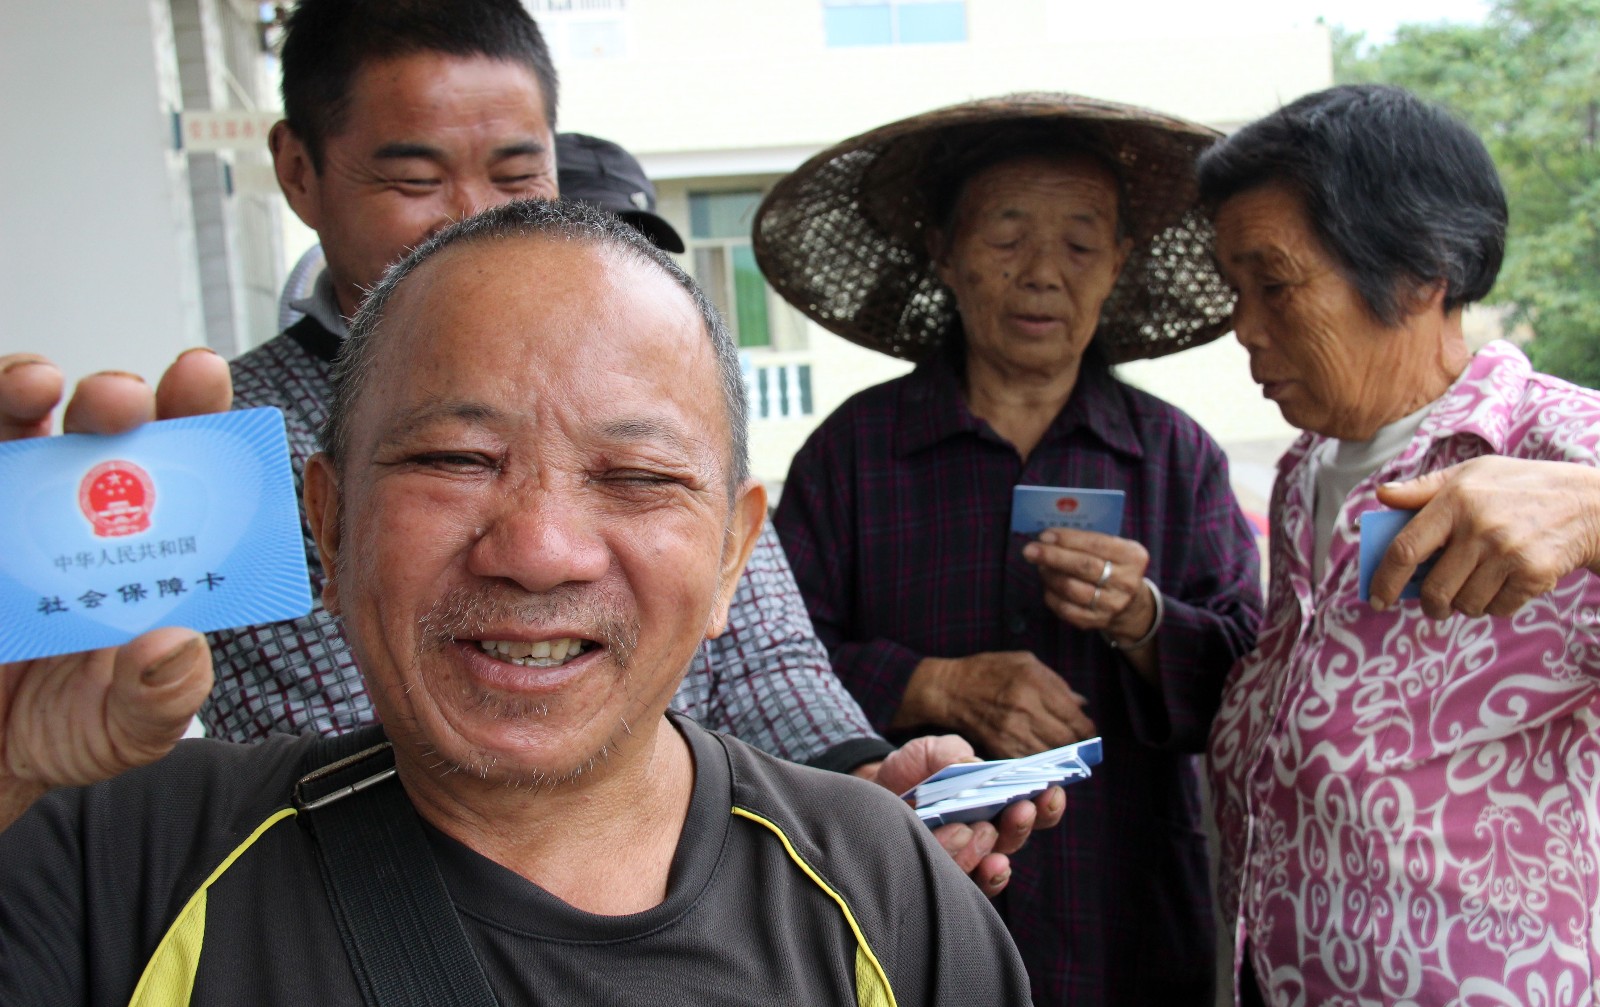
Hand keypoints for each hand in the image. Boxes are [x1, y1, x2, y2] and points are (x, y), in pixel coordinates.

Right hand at [0, 350, 230, 828]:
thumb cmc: (64, 727)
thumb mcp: (125, 730)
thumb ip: (161, 698)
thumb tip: (177, 645)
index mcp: (142, 545)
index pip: (178, 462)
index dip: (193, 410)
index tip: (201, 377)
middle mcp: (74, 513)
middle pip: (96, 427)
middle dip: (114, 397)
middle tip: (121, 399)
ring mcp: (6, 512)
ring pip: (9, 422)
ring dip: (21, 390)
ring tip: (37, 385)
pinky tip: (0, 430)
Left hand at [868, 734, 1067, 896]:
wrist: (870, 795)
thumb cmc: (910, 772)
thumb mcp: (928, 751)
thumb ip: (950, 753)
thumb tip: (971, 765)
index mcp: (994, 801)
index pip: (1032, 808)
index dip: (1046, 804)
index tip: (1052, 791)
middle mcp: (987, 834)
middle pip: (1015, 837)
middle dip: (1020, 824)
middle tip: (1020, 809)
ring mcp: (966, 858)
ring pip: (990, 862)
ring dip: (988, 847)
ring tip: (977, 830)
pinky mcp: (942, 878)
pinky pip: (966, 888)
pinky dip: (976, 876)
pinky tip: (977, 863)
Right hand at [895, 651, 1095, 758]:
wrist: (949, 690)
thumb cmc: (988, 672)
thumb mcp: (1025, 663)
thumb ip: (1057, 684)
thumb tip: (1082, 704)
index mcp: (1035, 683)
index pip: (1075, 718)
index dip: (1087, 730)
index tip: (1087, 731)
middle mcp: (1025, 708)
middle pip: (1067, 740)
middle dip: (1076, 744)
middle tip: (1076, 743)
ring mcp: (1011, 730)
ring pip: (1051, 754)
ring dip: (1059, 755)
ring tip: (1059, 750)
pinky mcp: (1000, 747)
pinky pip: (1030, 761)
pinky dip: (1039, 761)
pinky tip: (1039, 754)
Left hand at [1023, 529, 1155, 643]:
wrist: (1131, 604)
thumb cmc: (1114, 567)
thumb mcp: (1114, 549)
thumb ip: (1089, 541)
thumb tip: (1050, 537)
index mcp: (1133, 557)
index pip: (1097, 544)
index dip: (1068, 539)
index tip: (1045, 535)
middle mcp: (1126, 581)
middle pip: (1084, 566)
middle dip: (1053, 556)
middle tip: (1030, 550)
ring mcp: (1113, 604)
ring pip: (1072, 588)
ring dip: (1050, 575)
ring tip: (1040, 566)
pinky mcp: (1098, 621)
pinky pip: (1066, 609)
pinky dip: (1051, 595)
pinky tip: (1047, 585)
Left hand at [1372, 457, 1599, 618]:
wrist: (1586, 504)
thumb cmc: (1518, 487)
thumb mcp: (1471, 473)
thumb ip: (1423, 488)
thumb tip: (1382, 495)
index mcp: (1455, 500)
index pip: (1405, 550)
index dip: (1384, 580)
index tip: (1376, 599)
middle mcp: (1479, 527)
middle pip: (1434, 590)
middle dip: (1430, 604)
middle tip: (1434, 603)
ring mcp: (1508, 552)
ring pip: (1465, 604)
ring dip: (1464, 604)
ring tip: (1477, 583)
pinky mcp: (1534, 574)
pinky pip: (1497, 609)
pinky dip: (1494, 605)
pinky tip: (1505, 583)